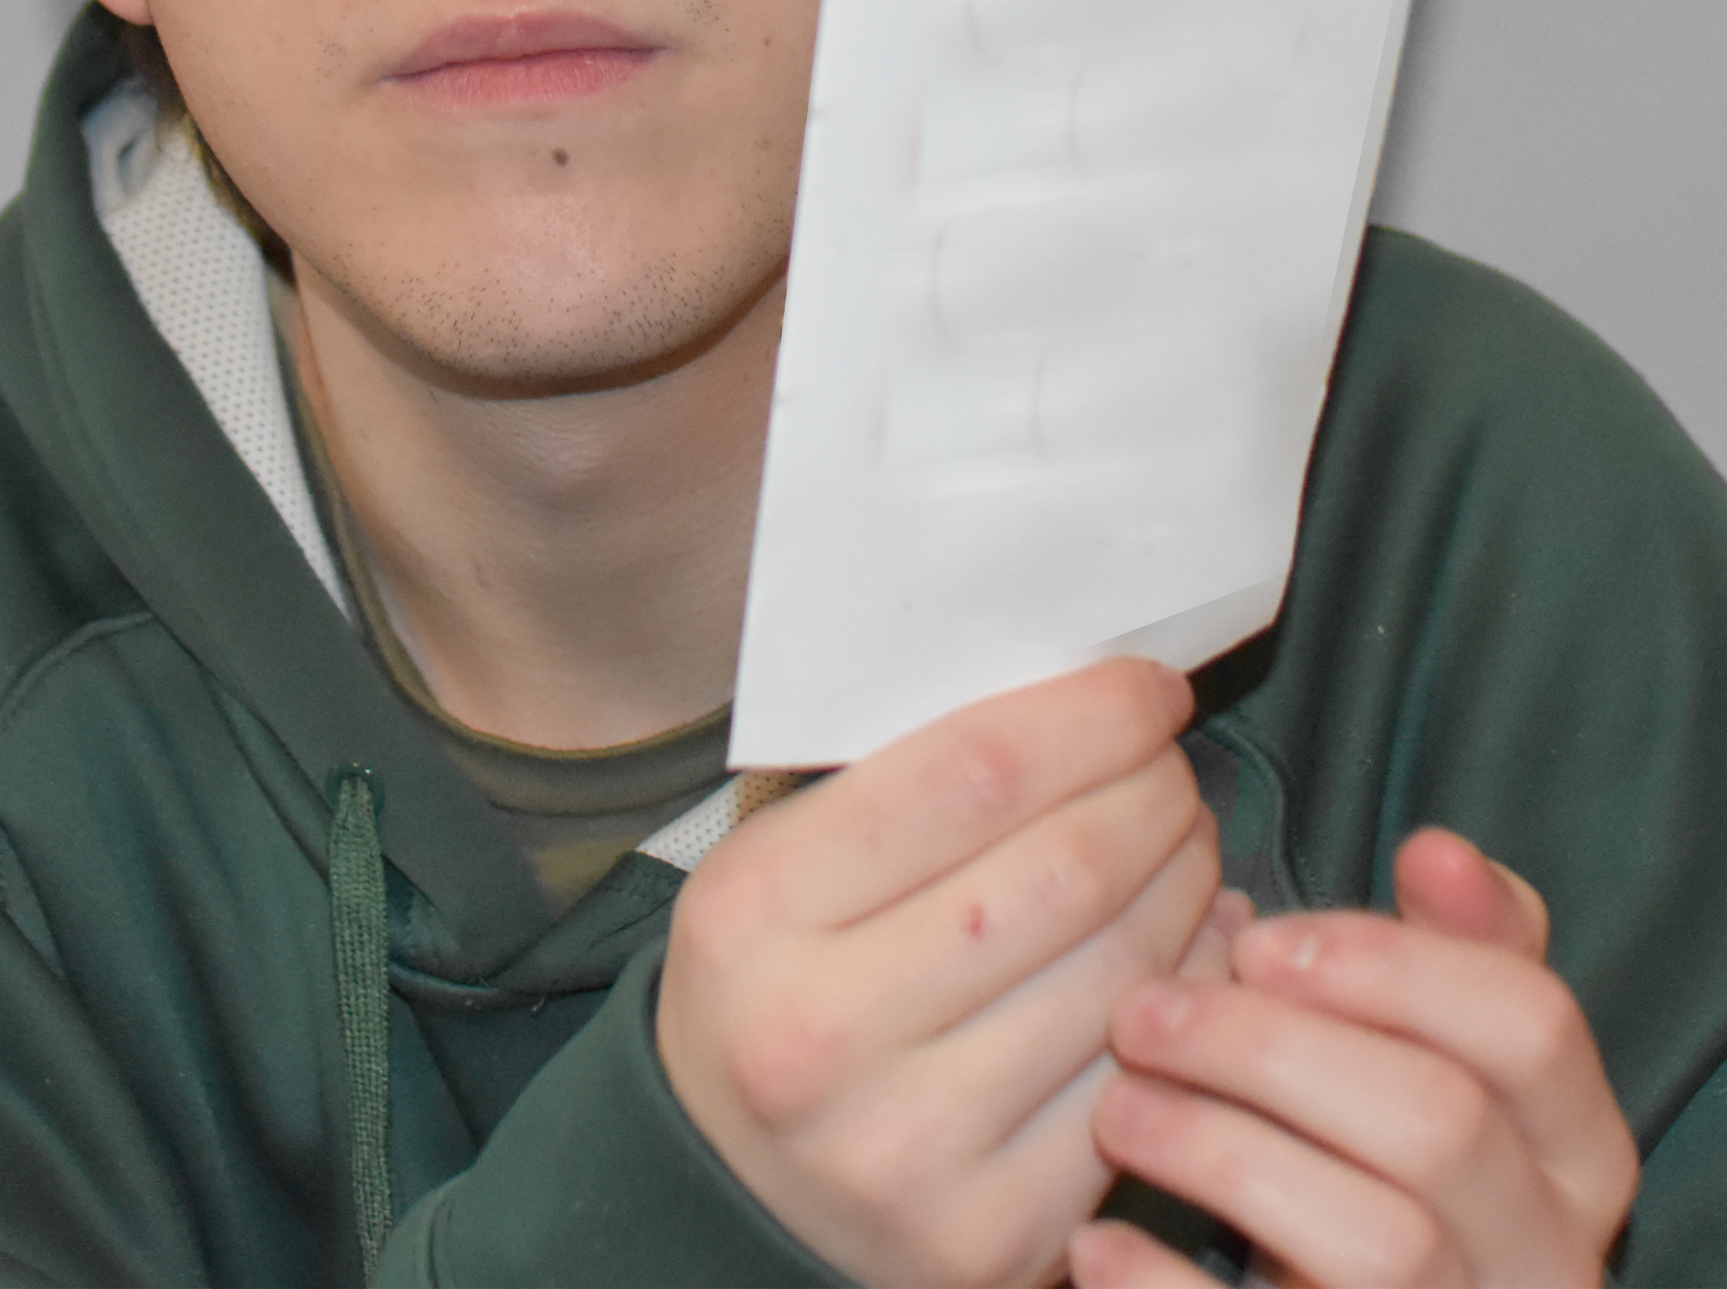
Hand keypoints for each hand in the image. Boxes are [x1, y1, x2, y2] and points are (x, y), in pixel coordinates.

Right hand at [657, 657, 1226, 1288]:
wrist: (729, 1195)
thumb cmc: (775, 987)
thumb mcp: (779, 863)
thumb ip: (903, 782)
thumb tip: (1086, 712)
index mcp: (757, 911)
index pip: (973, 772)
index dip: (1088, 717)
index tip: (1145, 689)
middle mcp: (824, 1033)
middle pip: (1063, 871)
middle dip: (1152, 797)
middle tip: (1173, 768)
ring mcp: (911, 1146)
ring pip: (1117, 975)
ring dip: (1185, 888)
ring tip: (1186, 845)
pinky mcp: (991, 1230)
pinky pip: (1133, 1084)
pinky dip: (1187, 997)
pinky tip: (1190, 948)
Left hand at [1072, 827, 1641, 1285]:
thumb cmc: (1375, 1150)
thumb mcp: (1431, 1049)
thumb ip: (1448, 953)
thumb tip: (1438, 849)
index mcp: (1577, 1152)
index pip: (1533, 1026)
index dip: (1389, 964)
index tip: (1260, 938)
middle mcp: (1549, 1255)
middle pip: (1441, 1125)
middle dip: (1270, 1050)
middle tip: (1144, 1014)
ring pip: (1383, 1243)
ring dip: (1221, 1155)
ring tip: (1119, 1108)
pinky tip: (1098, 1241)